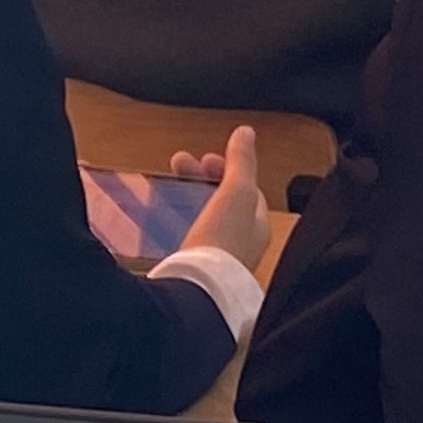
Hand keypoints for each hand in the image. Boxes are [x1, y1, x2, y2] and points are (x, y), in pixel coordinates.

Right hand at [174, 126, 270, 271]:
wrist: (198, 290)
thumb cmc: (222, 240)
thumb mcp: (236, 191)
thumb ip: (242, 162)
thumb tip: (247, 133)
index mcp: (257, 225)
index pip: (247, 188)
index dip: (228, 167)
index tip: (206, 157)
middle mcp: (242, 244)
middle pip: (223, 201)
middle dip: (202, 178)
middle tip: (178, 163)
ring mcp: (218, 258)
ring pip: (206, 219)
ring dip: (188, 196)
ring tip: (166, 186)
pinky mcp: (196, 270)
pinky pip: (190, 238)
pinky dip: (180, 221)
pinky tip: (164, 218)